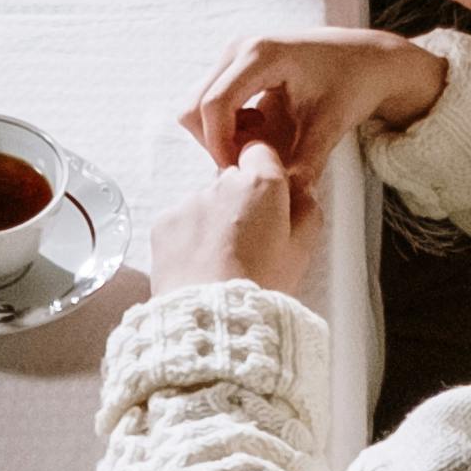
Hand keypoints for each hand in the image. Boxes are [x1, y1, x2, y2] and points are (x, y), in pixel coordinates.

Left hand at [151, 142, 315, 297]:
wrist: (213, 318)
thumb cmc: (262, 287)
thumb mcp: (303, 250)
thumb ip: (306, 208)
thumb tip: (300, 188)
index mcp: (261, 185)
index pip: (261, 152)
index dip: (265, 174)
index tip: (269, 199)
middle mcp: (222, 183)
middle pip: (232, 181)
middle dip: (240, 203)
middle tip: (248, 244)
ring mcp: (189, 201)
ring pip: (206, 203)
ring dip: (214, 223)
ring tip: (222, 263)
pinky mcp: (165, 222)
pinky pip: (182, 222)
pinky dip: (189, 239)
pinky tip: (200, 267)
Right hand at [180, 22, 446, 197]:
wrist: (366, 59)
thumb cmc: (352, 84)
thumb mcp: (331, 125)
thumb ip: (306, 163)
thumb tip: (288, 202)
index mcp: (261, 54)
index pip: (213, 105)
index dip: (220, 147)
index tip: (242, 175)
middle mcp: (239, 48)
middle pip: (194, 106)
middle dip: (216, 144)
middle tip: (253, 163)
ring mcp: (233, 54)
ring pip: (197, 106)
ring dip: (221, 136)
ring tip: (262, 145)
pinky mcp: (234, 64)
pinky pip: (210, 102)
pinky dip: (226, 126)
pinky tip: (261, 130)